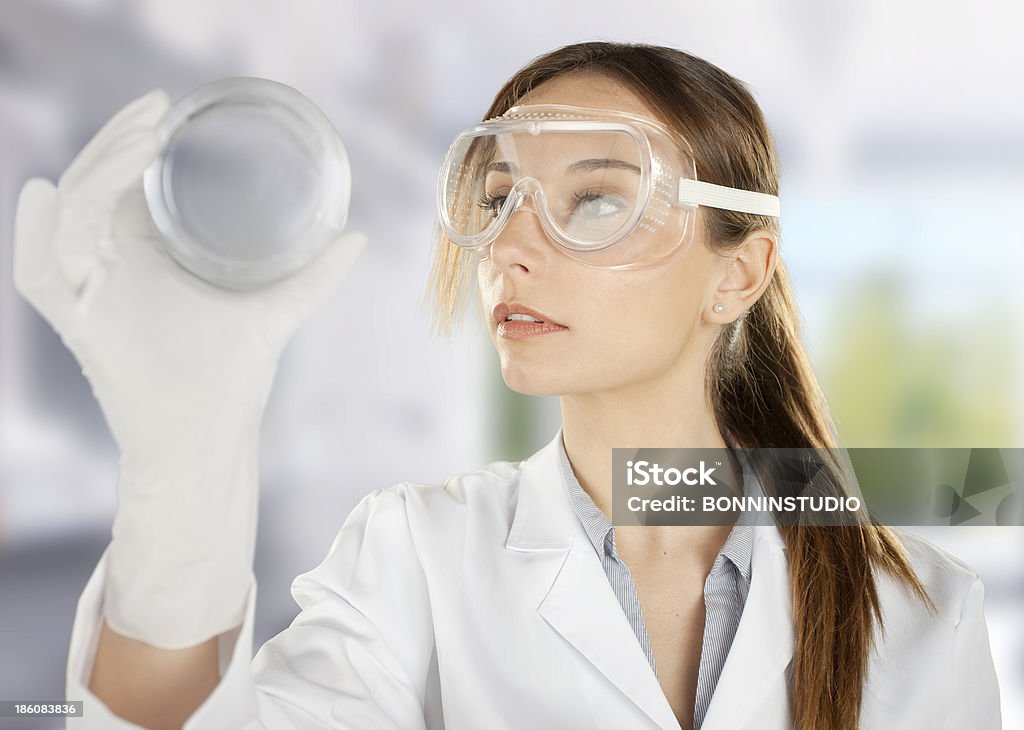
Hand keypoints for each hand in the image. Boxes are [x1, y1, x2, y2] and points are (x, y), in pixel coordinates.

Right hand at [13, 89, 365, 647]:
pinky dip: (36, 235)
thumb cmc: (233, 378)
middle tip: (156, 114)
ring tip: (139, 142)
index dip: (131, 141)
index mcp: (143, 255)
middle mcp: (109, 267)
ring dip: (97, 173)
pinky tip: (50, 193)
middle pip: (93, 187)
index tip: (167, 109)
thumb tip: (361, 236)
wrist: (211, 439)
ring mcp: (91, 295)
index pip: (121, 183)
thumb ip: (316, 276)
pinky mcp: (80, 326)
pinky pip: (39, 273)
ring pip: (70, 216)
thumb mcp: (277, 311)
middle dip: (117, 144)